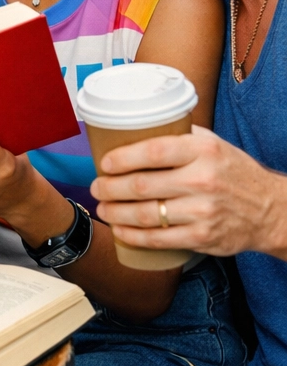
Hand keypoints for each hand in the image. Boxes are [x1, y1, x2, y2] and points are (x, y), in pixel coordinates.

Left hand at [92, 125, 286, 257]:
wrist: (271, 210)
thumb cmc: (233, 171)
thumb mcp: (211, 143)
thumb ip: (177, 134)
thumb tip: (135, 126)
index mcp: (201, 151)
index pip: (151, 151)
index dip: (121, 158)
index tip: (103, 163)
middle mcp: (202, 180)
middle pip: (141, 185)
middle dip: (109, 188)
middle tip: (95, 187)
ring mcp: (203, 212)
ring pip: (146, 214)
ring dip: (116, 213)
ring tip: (103, 207)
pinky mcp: (203, 237)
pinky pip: (160, 239)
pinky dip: (134, 236)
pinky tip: (120, 231)